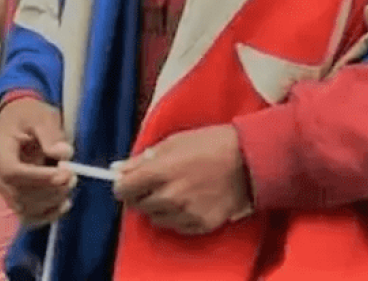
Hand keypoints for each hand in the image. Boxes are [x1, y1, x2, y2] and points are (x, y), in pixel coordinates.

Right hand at [0, 97, 74, 225]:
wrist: (16, 119)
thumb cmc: (28, 115)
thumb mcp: (41, 115)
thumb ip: (51, 133)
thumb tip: (63, 153)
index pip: (12, 172)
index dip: (39, 178)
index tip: (65, 173)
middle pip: (17, 193)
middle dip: (49, 190)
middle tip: (72, 177)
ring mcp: (1, 186)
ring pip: (22, 207)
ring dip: (49, 202)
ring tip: (69, 185)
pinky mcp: (12, 195)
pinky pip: (25, 213)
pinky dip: (45, 214)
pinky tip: (63, 205)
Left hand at [113, 124, 252, 235]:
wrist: (249, 159)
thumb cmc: (212, 144)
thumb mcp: (174, 141)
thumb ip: (143, 158)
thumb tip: (118, 168)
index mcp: (160, 172)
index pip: (123, 190)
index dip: (124, 185)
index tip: (129, 182)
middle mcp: (169, 196)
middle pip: (138, 206)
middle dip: (142, 194)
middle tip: (157, 182)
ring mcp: (184, 213)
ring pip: (155, 218)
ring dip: (160, 206)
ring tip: (178, 189)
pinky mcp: (199, 225)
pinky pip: (176, 226)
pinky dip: (178, 215)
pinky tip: (191, 200)